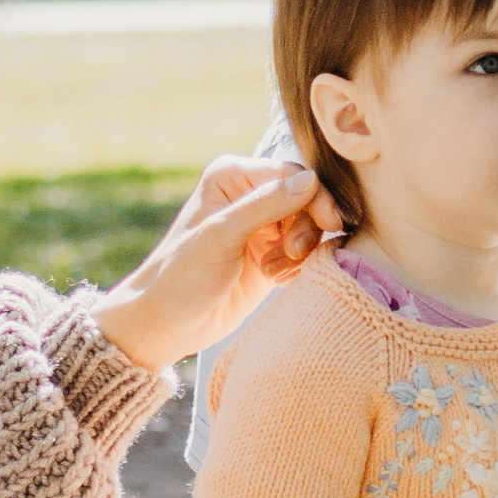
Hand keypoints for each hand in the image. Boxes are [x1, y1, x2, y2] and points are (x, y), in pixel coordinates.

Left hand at [94, 155, 343, 373]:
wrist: (169, 323)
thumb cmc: (183, 275)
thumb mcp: (222, 235)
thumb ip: (266, 205)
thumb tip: (312, 178)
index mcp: (233, 175)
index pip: (291, 174)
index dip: (314, 196)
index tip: (328, 223)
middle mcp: (249, 194)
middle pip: (306, 199)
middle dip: (306, 227)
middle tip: (293, 254)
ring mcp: (262, 226)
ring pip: (309, 226)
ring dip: (301, 250)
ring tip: (275, 271)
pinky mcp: (271, 254)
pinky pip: (305, 252)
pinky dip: (298, 266)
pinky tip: (276, 279)